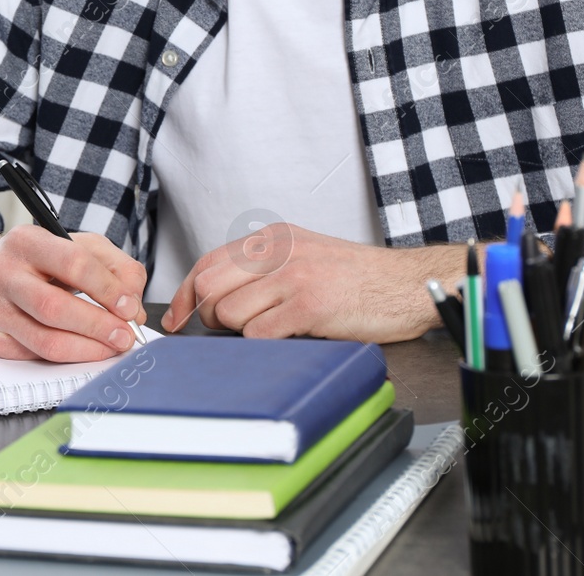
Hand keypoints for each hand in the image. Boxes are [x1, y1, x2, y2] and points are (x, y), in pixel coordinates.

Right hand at [0, 226, 147, 361]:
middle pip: (56, 307)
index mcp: (26, 241)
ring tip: (112, 346)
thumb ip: (112, 266)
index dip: (108, 288)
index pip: (73, 263)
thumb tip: (133, 305)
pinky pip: (35, 356)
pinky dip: (68, 357)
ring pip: (45, 340)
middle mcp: (2, 273)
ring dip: (88, 349)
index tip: (130, 306)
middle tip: (125, 335)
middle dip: (99, 326)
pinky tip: (84, 350)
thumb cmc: (29, 261)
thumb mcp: (71, 244)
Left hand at [161, 223, 458, 343]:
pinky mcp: (309, 305)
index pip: (208, 262)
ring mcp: (293, 276)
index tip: (177, 319)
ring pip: (230, 313)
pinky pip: (259, 333)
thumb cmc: (358, 279)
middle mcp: (278, 251)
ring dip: (243, 332)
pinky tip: (290, 338)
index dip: (186, 295)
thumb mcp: (305, 256)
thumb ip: (264, 269)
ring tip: (275, 329)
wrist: (407, 284)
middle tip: (234, 329)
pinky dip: (266, 344)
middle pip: (211, 287)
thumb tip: (219, 297)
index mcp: (274, 238)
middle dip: (212, 316)